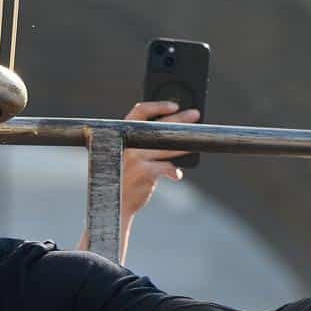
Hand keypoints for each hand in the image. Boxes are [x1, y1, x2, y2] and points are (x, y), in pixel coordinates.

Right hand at [120, 101, 196, 217]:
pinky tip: (176, 175)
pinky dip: (174, 172)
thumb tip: (172, 133)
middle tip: (195, 115)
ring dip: (184, 144)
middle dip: (179, 120)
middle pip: (158, 126)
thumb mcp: (129, 157)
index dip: (158, 106)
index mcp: (121, 136)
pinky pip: (167, 167)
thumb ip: (143, 144)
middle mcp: (127, 144)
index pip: (139, 111)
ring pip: (167, 146)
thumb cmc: (124, 178)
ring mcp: (135, 157)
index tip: (174, 106)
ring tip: (195, 144)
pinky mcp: (144, 172)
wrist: (115, 204)